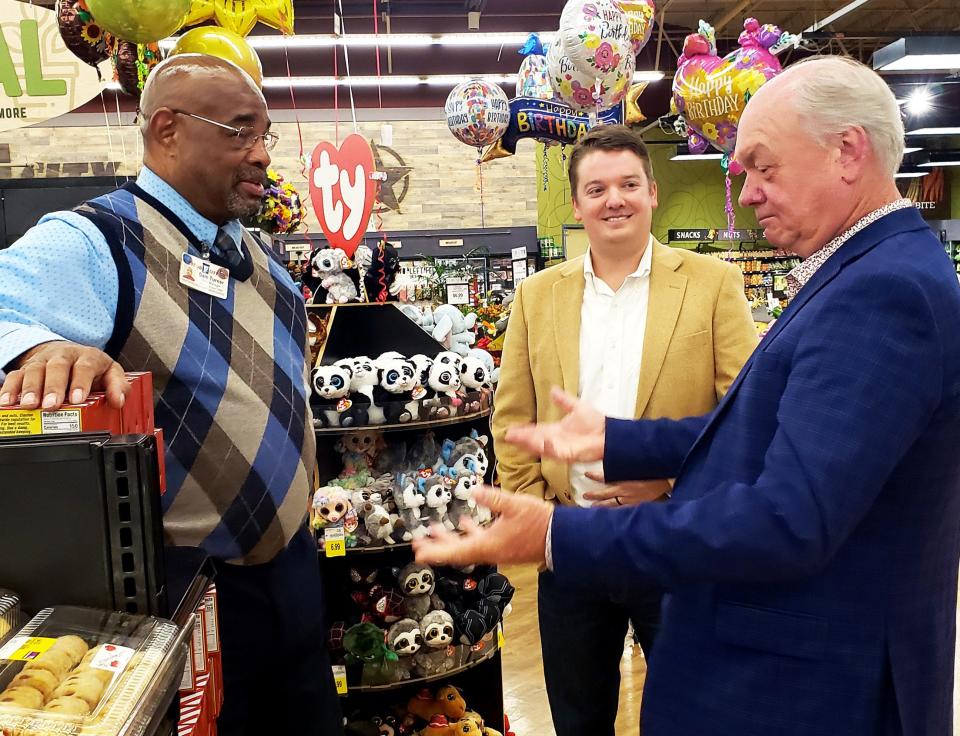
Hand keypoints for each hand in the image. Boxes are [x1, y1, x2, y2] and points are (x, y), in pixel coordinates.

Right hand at [0, 341, 129, 410]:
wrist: (69, 352)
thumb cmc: (91, 367)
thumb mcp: (110, 373)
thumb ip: (118, 386)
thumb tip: (119, 401)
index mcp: (87, 356)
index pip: (85, 366)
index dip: (80, 382)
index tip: (77, 399)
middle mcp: (64, 355)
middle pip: (57, 367)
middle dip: (53, 387)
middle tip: (50, 406)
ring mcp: (43, 360)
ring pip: (34, 370)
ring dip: (30, 388)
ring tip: (28, 405)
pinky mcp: (27, 367)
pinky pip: (16, 375)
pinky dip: (10, 388)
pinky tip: (7, 402)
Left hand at [413, 487, 553, 566]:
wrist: (561, 539)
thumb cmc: (539, 523)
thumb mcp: (515, 505)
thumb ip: (493, 498)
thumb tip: (473, 490)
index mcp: (487, 545)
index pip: (455, 552)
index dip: (435, 552)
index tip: (418, 552)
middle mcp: (489, 551)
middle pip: (456, 551)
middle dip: (436, 545)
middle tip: (418, 542)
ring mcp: (497, 550)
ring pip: (467, 546)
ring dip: (450, 539)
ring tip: (435, 530)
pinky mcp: (504, 546)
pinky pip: (480, 542)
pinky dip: (469, 533)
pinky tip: (467, 522)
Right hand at [504, 387, 604, 462]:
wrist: (610, 434)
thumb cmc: (597, 423)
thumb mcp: (577, 407)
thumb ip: (563, 400)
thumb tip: (552, 390)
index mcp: (556, 430)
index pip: (536, 430)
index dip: (524, 430)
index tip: (512, 429)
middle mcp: (556, 440)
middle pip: (534, 439)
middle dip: (521, 438)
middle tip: (508, 435)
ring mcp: (561, 448)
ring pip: (540, 446)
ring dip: (529, 442)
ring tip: (516, 438)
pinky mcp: (568, 454)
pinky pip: (554, 452)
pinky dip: (547, 447)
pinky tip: (540, 441)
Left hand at [582, 470, 670, 507]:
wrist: (667, 480)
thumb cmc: (653, 469)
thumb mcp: (636, 464)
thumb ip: (625, 463)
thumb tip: (615, 454)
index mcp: (624, 480)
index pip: (605, 477)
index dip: (595, 476)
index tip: (586, 473)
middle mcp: (625, 491)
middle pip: (605, 494)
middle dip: (593, 495)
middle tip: (584, 496)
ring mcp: (630, 500)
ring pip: (612, 505)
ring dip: (601, 506)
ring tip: (592, 507)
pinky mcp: (637, 505)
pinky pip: (622, 510)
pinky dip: (614, 512)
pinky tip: (609, 513)